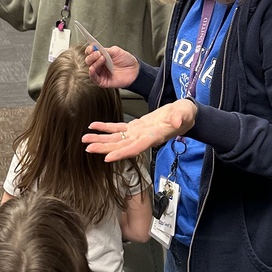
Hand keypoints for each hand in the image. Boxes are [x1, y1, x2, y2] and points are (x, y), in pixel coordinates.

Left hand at [82, 100, 197, 161]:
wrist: (184, 114)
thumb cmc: (185, 114)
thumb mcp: (185, 113)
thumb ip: (180, 117)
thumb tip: (176, 121)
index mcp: (153, 137)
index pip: (135, 148)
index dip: (121, 154)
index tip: (107, 158)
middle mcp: (143, 138)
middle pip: (121, 146)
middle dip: (104, 148)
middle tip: (88, 148)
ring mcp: (138, 133)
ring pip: (116, 139)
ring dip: (100, 139)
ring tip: (85, 139)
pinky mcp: (136, 126)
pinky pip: (118, 128)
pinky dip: (105, 127)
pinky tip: (94, 126)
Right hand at [85, 45, 138, 89]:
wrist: (135, 70)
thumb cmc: (127, 61)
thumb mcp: (116, 51)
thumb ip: (106, 50)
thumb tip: (97, 48)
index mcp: (101, 56)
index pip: (91, 52)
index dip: (90, 50)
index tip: (92, 48)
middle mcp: (99, 64)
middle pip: (89, 60)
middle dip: (92, 56)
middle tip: (98, 53)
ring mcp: (100, 73)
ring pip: (91, 68)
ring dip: (94, 62)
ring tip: (102, 58)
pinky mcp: (102, 81)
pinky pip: (94, 78)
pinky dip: (92, 73)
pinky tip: (92, 68)